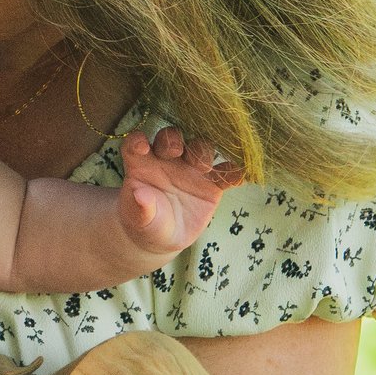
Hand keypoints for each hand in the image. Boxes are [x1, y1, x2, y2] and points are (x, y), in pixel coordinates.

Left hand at [116, 126, 244, 261]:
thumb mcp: (140, 219)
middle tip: (177, 151)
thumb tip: (139, 195)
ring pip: (199, 149)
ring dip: (202, 152)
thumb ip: (140, 207)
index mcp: (142, 163)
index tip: (141, 147)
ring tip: (203, 167)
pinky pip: (226, 175)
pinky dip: (234, 173)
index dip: (136, 141)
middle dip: (173, 140)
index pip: (135, 144)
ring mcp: (191, 169)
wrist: (163, 236)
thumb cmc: (145, 222)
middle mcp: (167, 159)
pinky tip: (240, 177)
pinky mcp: (212, 183)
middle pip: (171, 138)